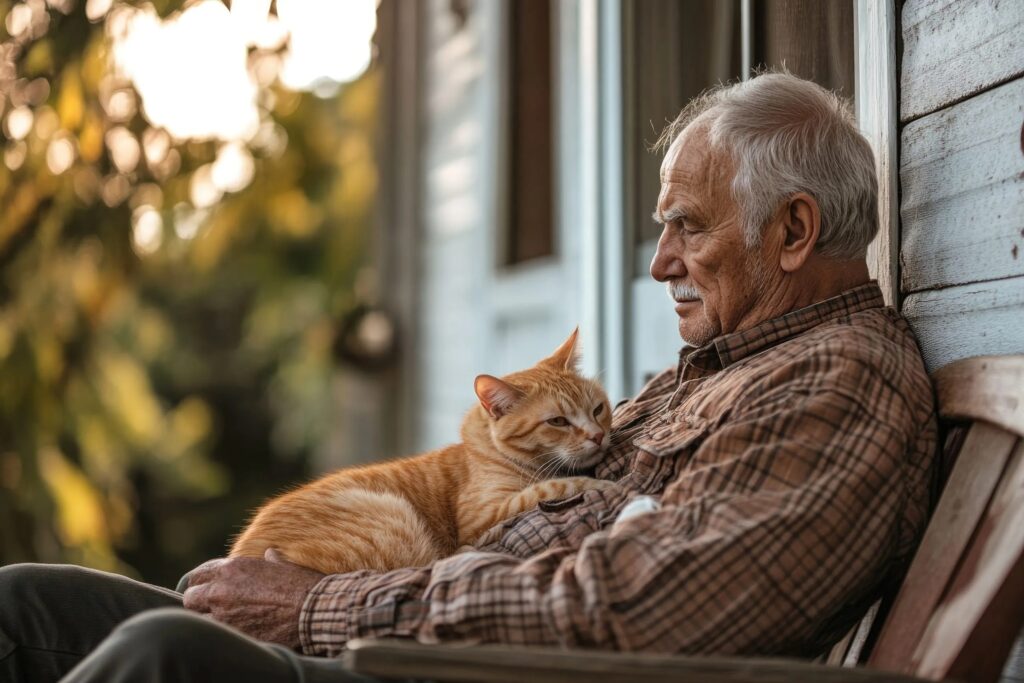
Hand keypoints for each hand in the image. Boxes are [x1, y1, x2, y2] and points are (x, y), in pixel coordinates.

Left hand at [182, 549, 324, 649]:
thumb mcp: (283, 565)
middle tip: (209, 606)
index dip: (201, 582)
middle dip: (198, 602)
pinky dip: (223, 634)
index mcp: (232, 568)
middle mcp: (221, 590)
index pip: (198, 575)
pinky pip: (218, 635)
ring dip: (209, 620)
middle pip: (190, 598)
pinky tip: (235, 632)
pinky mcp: (233, 635)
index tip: (206, 588)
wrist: (312, 609)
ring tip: (223, 621)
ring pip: (199, 620)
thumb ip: (270, 561)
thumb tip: (269, 556)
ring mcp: (224, 615)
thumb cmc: (301, 584)